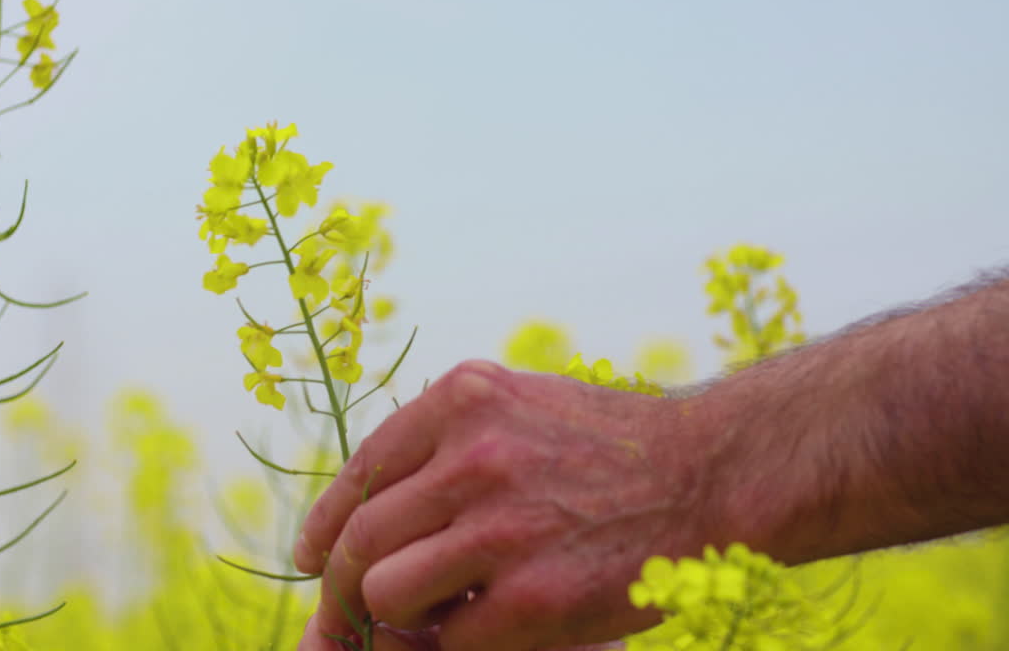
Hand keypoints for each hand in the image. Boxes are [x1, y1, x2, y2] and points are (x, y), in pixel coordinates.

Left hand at [294, 360, 723, 649]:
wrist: (714, 474)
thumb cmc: (617, 443)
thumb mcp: (524, 402)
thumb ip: (450, 435)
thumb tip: (374, 499)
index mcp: (464, 400)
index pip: (361, 469)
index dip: (325, 521)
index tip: (312, 554)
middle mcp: (473, 456)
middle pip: (360, 537)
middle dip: (339, 583)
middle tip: (342, 608)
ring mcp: (501, 529)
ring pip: (384, 591)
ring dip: (394, 617)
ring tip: (423, 619)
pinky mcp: (532, 598)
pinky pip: (445, 640)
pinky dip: (450, 645)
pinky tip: (477, 632)